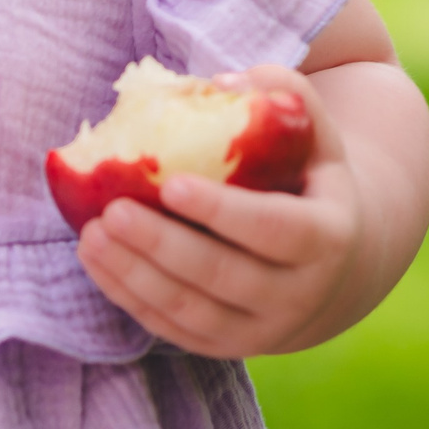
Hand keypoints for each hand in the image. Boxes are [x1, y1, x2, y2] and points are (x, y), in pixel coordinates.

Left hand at [74, 64, 363, 357]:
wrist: (337, 266)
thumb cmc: (310, 180)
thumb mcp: (317, 136)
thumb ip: (283, 94)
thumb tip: (221, 82)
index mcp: (328, 238)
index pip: (275, 230)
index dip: (223, 212)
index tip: (171, 184)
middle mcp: (300, 295)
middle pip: (224, 276)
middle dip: (163, 245)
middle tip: (112, 210)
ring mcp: (263, 330)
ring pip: (193, 312)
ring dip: (136, 275)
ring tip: (91, 234)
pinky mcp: (228, 346)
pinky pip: (173, 329)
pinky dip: (130, 297)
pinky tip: (95, 259)